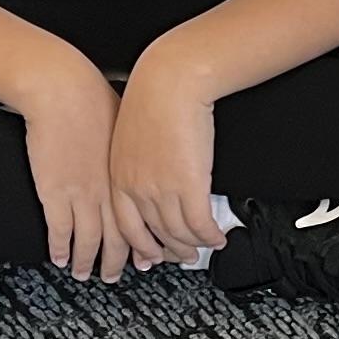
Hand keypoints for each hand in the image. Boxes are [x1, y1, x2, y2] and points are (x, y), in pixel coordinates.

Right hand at [13, 48, 136, 281]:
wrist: (63, 92)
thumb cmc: (94, 101)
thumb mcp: (129, 129)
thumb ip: (133, 151)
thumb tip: (143, 155)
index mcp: (128, 177)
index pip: (143, 222)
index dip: (147, 245)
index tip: (149, 258)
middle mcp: (109, 191)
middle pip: (120, 239)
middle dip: (119, 262)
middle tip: (116, 275)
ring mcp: (82, 195)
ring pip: (90, 241)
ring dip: (88, 262)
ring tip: (85, 273)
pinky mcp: (55, 193)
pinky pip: (60, 231)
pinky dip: (61, 249)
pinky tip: (60, 257)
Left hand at [108, 44, 222, 261]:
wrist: (171, 81)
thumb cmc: (154, 96)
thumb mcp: (131, 134)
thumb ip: (135, 160)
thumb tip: (149, 174)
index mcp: (119, 176)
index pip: (125, 226)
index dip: (140, 246)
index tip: (149, 257)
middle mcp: (137, 188)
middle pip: (153, 235)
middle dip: (170, 252)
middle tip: (183, 258)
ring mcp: (162, 189)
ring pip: (178, 233)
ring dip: (194, 246)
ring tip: (206, 247)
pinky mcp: (189, 185)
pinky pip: (200, 224)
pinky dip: (210, 236)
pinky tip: (219, 237)